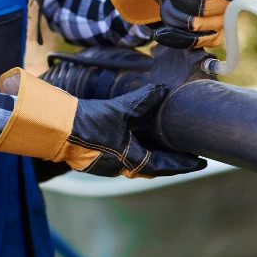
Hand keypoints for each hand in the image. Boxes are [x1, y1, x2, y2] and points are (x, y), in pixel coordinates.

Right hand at [0, 69, 204, 178]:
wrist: (56, 128)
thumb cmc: (87, 123)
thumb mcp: (119, 110)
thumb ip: (142, 101)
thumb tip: (163, 89)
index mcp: (130, 160)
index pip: (164, 166)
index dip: (184, 164)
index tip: (201, 163)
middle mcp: (120, 167)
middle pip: (151, 167)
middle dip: (169, 161)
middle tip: (186, 153)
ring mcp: (106, 165)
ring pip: (136, 162)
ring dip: (151, 155)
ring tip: (165, 145)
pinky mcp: (95, 158)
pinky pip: (122, 156)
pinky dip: (135, 149)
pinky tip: (137, 138)